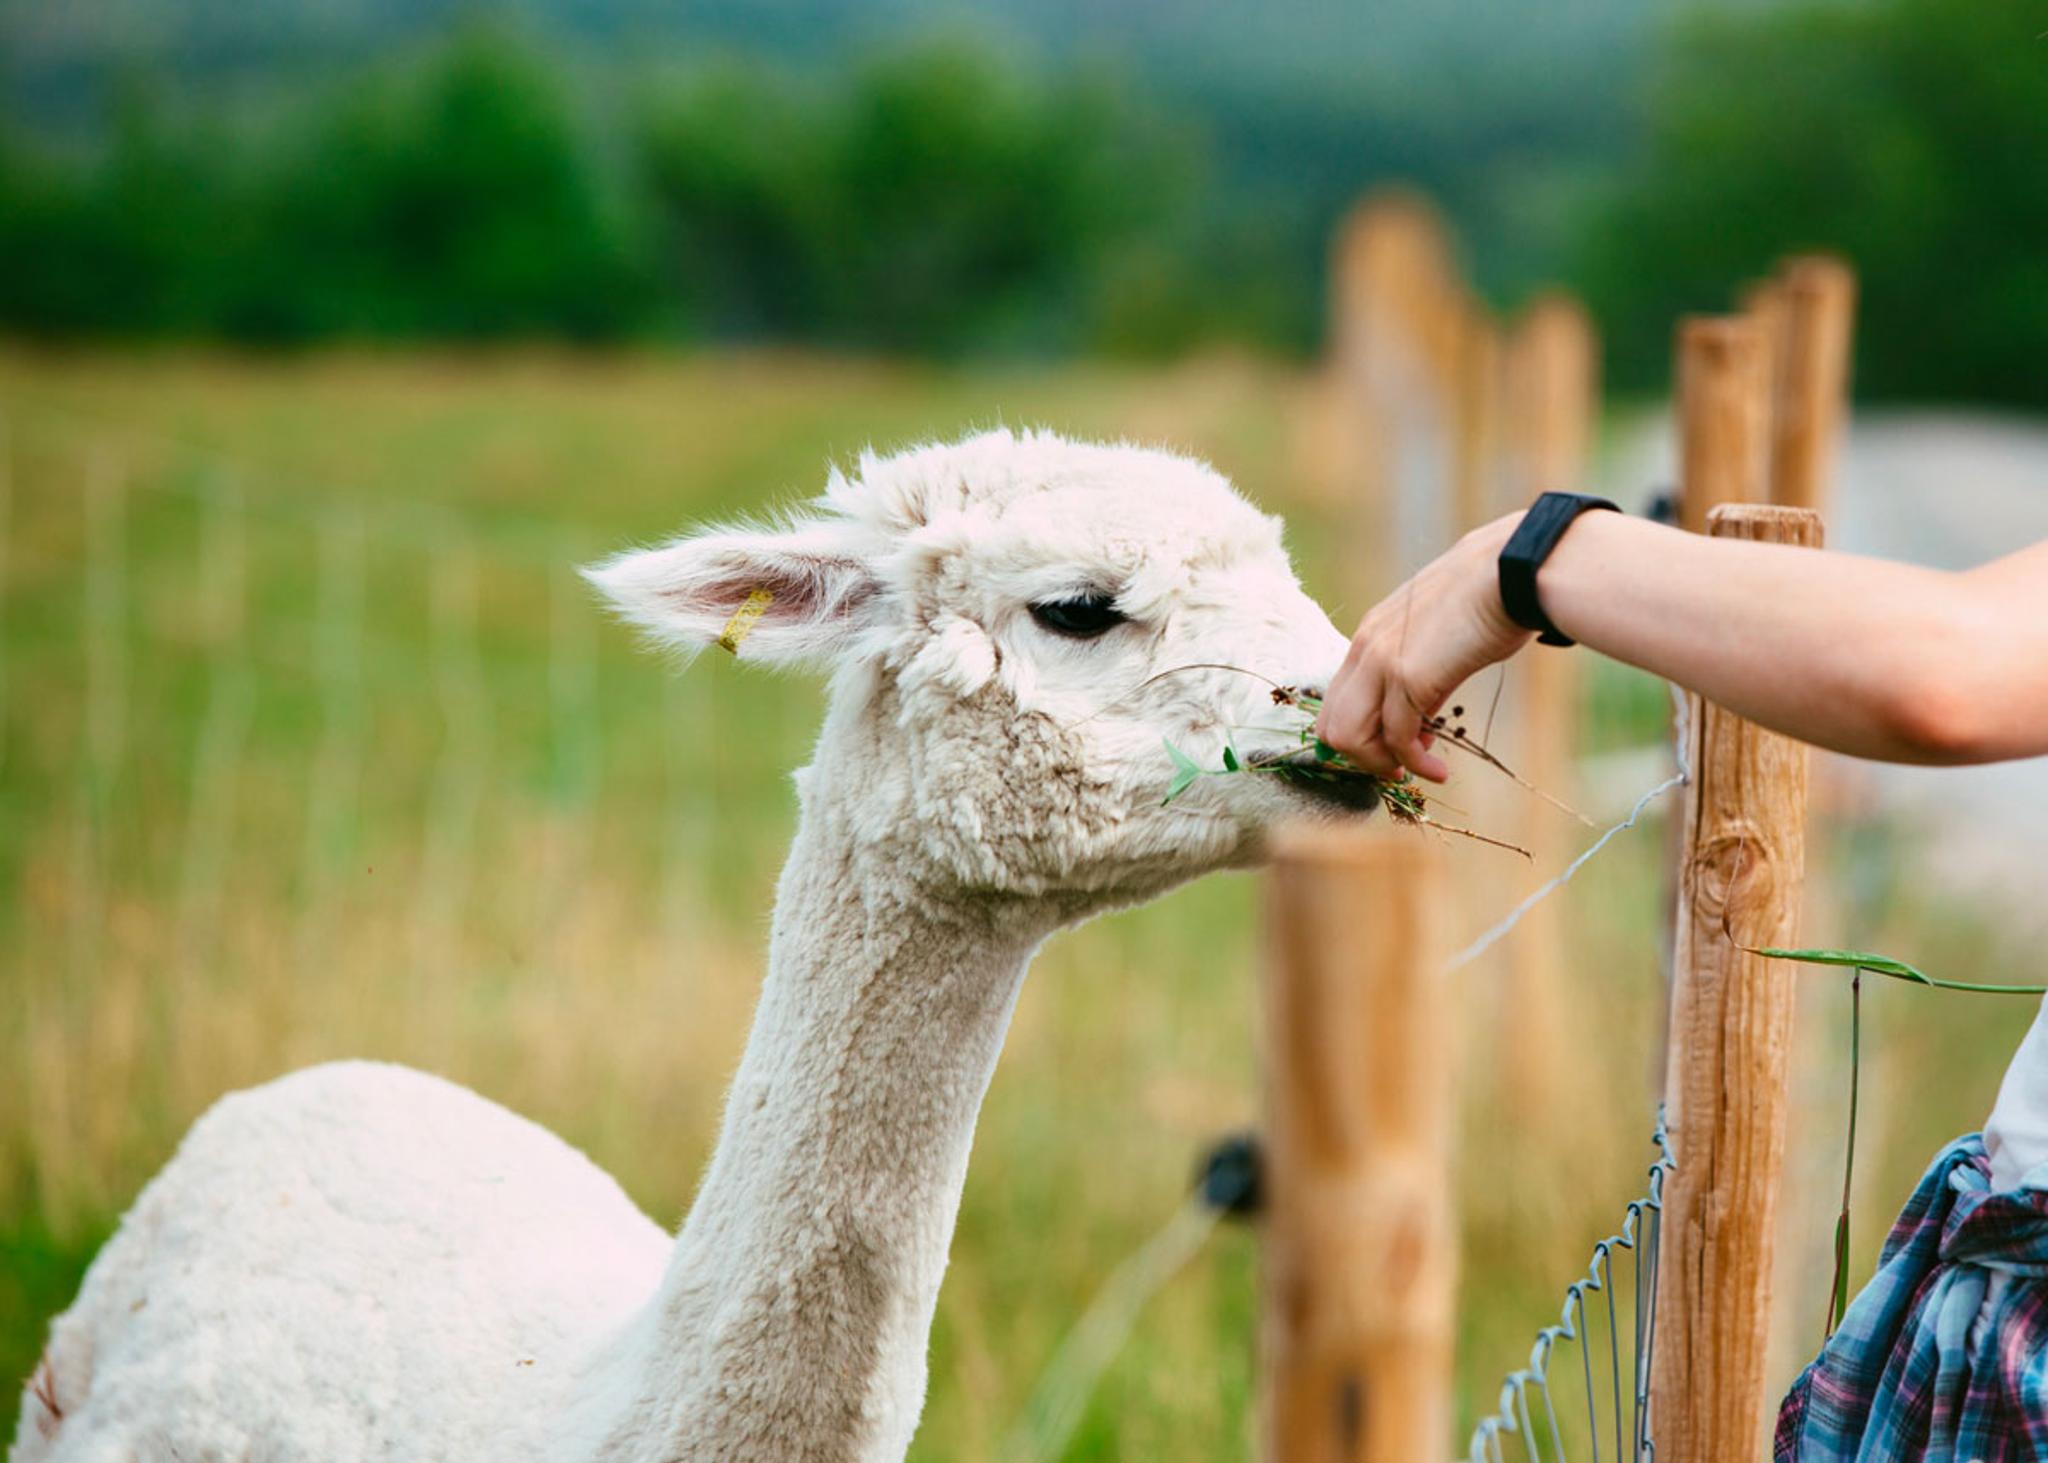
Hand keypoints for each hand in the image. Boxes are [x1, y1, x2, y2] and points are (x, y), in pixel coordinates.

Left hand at [1314, 512, 1534, 781]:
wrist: (1511, 570)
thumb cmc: (1489, 598)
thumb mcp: (1437, 633)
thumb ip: (1419, 668)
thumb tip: (1421, 714)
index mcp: (1370, 634)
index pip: (1337, 700)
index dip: (1360, 733)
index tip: (1394, 747)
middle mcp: (1365, 647)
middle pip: (1332, 725)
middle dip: (1363, 757)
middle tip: (1399, 768)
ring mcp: (1382, 661)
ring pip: (1350, 737)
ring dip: (1382, 765)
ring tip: (1419, 769)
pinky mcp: (1409, 676)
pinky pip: (1397, 739)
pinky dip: (1414, 764)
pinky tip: (1438, 770)